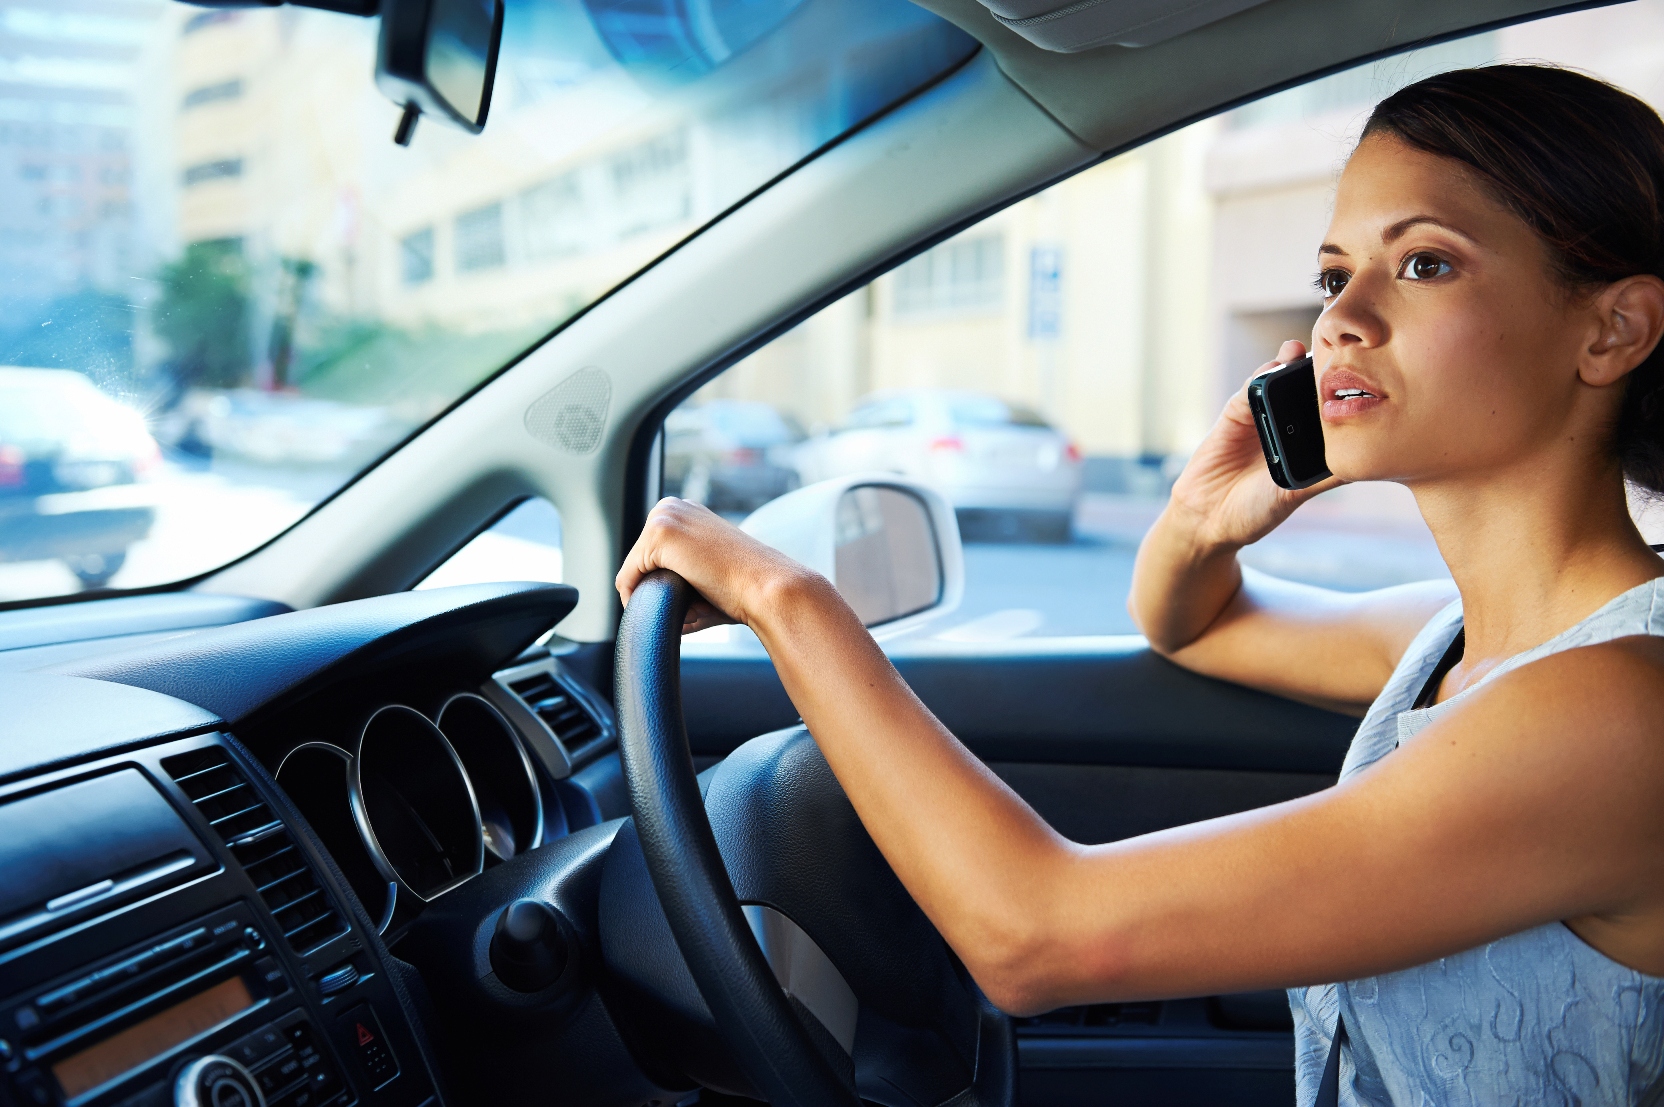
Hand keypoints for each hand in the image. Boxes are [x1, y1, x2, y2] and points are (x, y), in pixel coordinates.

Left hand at [616, 497, 820, 633]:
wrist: (766, 588)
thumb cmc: (742, 588)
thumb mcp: (704, 571)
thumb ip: (676, 576)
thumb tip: (645, 600)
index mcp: (684, 511)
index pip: (649, 554)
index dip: (659, 583)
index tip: (683, 602)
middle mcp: (672, 506)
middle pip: (638, 560)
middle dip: (654, 589)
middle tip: (688, 608)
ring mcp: (665, 516)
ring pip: (632, 569)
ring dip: (651, 595)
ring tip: (687, 607)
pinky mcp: (660, 533)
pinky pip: (628, 577)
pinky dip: (638, 597)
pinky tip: (668, 607)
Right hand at [1168, 340, 1343, 550]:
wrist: (1209, 518)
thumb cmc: (1256, 511)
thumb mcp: (1298, 494)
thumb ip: (1326, 477)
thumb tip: (1368, 462)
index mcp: (1303, 443)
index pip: (1325, 411)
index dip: (1339, 392)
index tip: (1360, 375)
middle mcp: (1284, 426)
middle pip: (1302, 390)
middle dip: (1314, 370)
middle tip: (1330, 353)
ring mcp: (1258, 418)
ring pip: (1276, 384)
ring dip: (1287, 364)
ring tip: (1299, 352)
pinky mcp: (1234, 415)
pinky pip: (1248, 392)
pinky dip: (1260, 377)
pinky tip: (1272, 368)